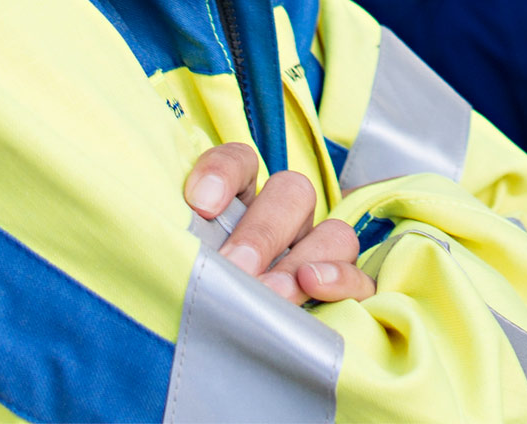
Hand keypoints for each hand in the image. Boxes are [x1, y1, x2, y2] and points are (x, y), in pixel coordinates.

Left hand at [184, 142, 375, 305]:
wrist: (226, 364)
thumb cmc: (197, 297)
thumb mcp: (184, 264)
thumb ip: (181, 244)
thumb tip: (166, 239)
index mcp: (241, 202)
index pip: (240, 162)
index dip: (223, 173)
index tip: (199, 204)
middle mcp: (284, 220)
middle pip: (292, 192)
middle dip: (262, 231)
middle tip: (235, 266)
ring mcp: (318, 253)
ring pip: (332, 231)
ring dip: (302, 258)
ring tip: (272, 289)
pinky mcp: (347, 292)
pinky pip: (360, 277)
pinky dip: (341, 278)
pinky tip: (313, 287)